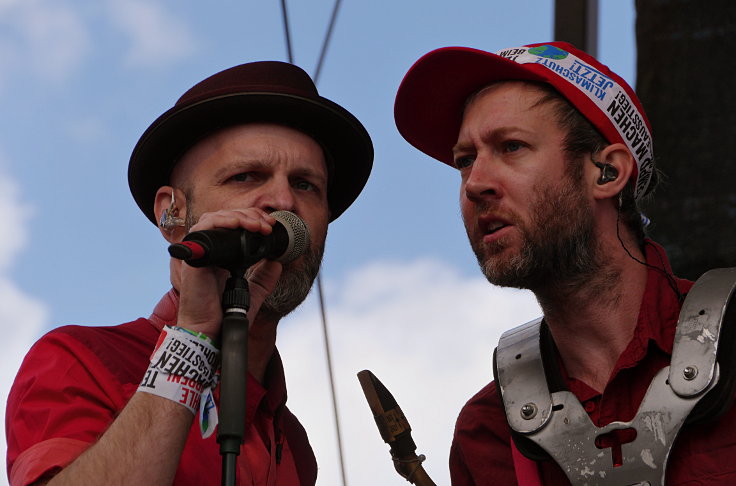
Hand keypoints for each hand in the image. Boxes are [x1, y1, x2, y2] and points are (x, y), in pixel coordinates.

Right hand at [175, 208, 280, 339]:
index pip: (232, 226)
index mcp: (220, 256)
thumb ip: (264, 278)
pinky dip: (220, 222)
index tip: (270, 227)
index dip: (251, 220)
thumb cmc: (225, 315)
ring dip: (238, 217)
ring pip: (214, 219)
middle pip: (225, 218)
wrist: (212, 332)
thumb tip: (277, 262)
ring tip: (257, 225)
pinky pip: (202, 229)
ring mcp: (199, 253)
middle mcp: (208, 251)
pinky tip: (237, 225)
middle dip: (249, 216)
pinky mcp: (193, 258)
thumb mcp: (252, 293)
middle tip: (267, 225)